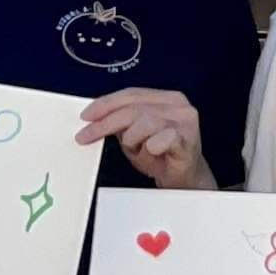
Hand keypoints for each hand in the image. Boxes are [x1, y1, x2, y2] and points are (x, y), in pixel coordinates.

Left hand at [77, 88, 212, 189]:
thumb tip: (94, 117)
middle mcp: (177, 104)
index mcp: (164, 98)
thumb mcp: (134, 135)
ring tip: (135, 150)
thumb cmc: (161, 156)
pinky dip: (152, 146)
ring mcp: (185, 120)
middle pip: (134, 108)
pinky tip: (152, 151)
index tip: (86, 116)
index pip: (130, 94)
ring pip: (146, 122)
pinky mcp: (189, 138)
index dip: (106, 103)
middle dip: (106, 122)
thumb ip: (120, 123)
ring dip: (133, 139)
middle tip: (86, 135)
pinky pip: (163, 139)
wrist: (185, 179)